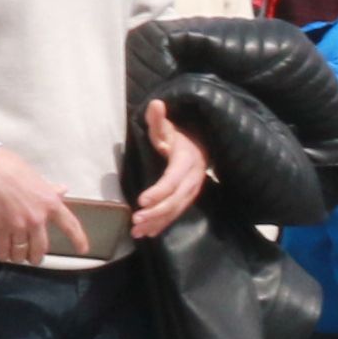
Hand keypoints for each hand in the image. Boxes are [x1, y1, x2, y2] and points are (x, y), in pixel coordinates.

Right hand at [0, 144, 69, 264]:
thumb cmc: (11, 169)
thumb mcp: (38, 179)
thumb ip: (50, 190)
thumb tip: (62, 190)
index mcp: (50, 204)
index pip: (70, 225)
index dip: (78, 240)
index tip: (83, 249)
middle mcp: (37, 218)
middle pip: (41, 248)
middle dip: (36, 257)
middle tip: (33, 258)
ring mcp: (18, 226)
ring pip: (21, 253)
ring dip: (19, 257)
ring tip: (16, 255)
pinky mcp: (0, 229)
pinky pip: (4, 250)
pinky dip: (4, 255)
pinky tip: (4, 254)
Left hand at [128, 99, 212, 242]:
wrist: (201, 146)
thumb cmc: (178, 136)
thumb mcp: (167, 127)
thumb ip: (158, 120)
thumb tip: (155, 104)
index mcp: (186, 161)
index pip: (172, 179)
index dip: (159, 191)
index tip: (141, 201)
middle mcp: (192, 179)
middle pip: (175, 200)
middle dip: (156, 212)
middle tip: (136, 221)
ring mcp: (192, 191)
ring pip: (175, 210)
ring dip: (157, 222)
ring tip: (137, 232)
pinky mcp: (188, 199)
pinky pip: (176, 214)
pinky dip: (162, 225)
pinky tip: (148, 234)